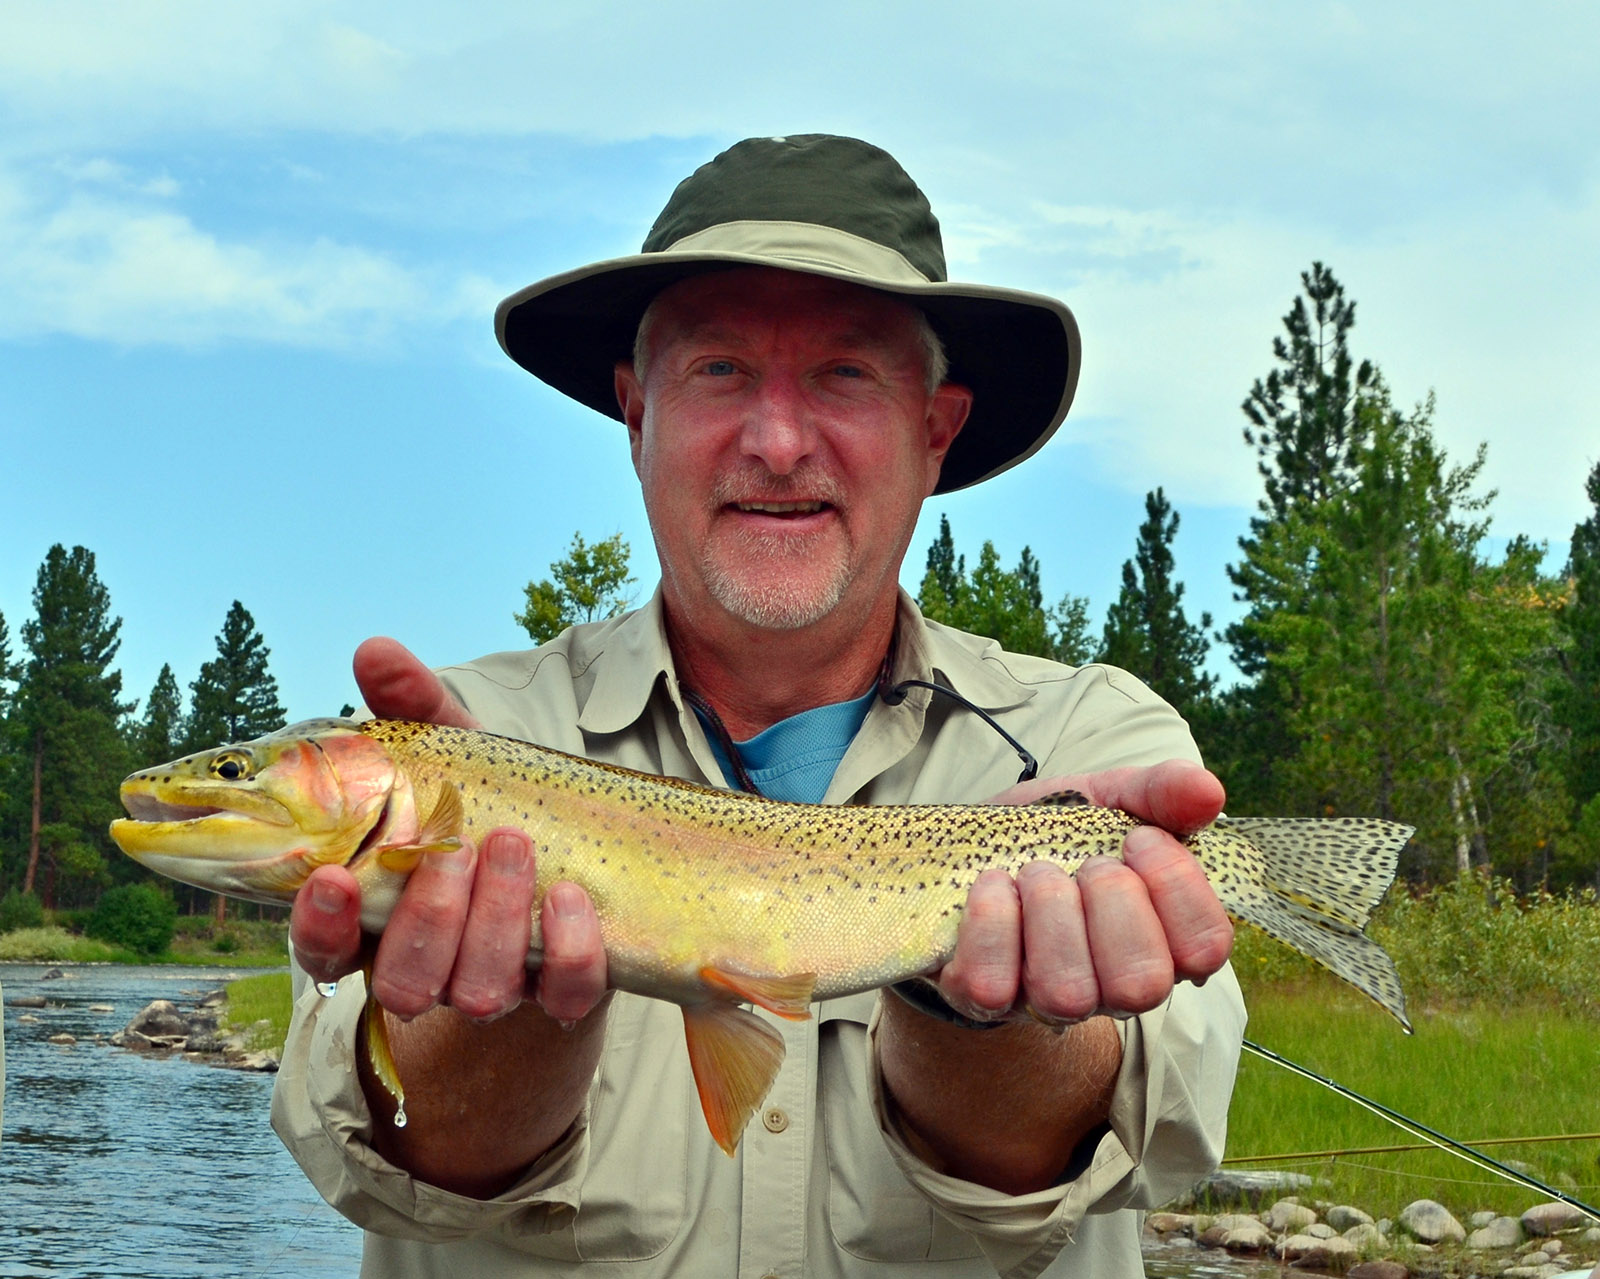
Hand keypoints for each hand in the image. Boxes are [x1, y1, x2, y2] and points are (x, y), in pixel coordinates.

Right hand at [289, 637, 607, 1023]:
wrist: (576, 854)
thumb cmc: (486, 801)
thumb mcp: (450, 752)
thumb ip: (411, 706)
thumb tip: (376, 651)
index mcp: (377, 918)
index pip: (324, 948)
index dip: (320, 925)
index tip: (331, 878)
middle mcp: (429, 965)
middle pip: (406, 981)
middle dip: (431, 915)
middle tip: (460, 847)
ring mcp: (497, 984)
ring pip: (478, 994)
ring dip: (495, 921)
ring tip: (514, 845)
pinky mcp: (564, 991)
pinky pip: (564, 998)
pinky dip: (569, 951)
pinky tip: (571, 897)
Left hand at [935, 759, 1232, 1023]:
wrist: (971, 848)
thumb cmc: (1059, 833)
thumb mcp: (1111, 798)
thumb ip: (1161, 791)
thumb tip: (1208, 792)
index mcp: (1163, 941)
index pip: (1205, 946)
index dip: (1176, 884)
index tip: (1138, 837)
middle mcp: (1114, 988)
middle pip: (1141, 980)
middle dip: (1111, 899)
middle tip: (1086, 863)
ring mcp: (1049, 1002)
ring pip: (1067, 991)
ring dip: (1049, 909)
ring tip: (1035, 871)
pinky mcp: (986, 999)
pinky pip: (992, 985)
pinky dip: (991, 921)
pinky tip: (993, 886)